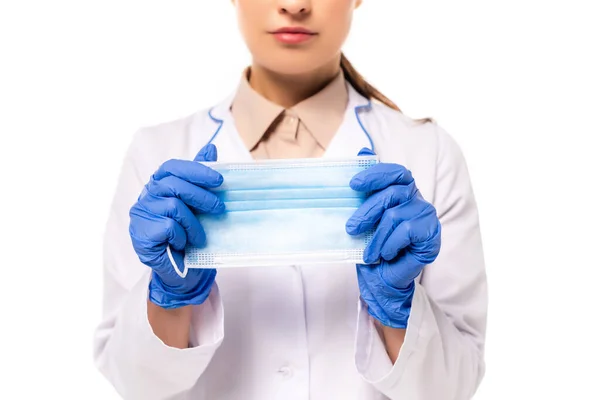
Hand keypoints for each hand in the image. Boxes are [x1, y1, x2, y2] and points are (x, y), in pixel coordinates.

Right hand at [129, 144, 224, 308]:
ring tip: (199, 236)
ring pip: (173, 206)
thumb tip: (211, 148)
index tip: (219, 180)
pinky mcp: (140, 235)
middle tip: (219, 207)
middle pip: (174, 185)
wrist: (184, 272)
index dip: (196, 170)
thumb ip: (200, 177)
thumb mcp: (199, 205)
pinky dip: (181, 236)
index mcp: (158, 186)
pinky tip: (182, 245)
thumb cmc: (191, 235)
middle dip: (201, 196)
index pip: (172, 167)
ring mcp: (140, 216)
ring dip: (193, 223)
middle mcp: (145, 197)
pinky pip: (167, 227)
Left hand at [346, 149, 441, 327]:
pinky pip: (406, 231)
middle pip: (392, 193)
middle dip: (367, 210)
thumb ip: (366, 188)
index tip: (353, 184)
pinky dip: (390, 244)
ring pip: (395, 215)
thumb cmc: (373, 247)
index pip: (396, 173)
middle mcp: (417, 199)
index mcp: (403, 191)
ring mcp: (427, 216)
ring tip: (369, 252)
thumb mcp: (364, 218)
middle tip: (351, 227)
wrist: (383, 280)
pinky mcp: (432, 234)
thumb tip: (363, 149)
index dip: (376, 174)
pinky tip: (386, 254)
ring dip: (377, 237)